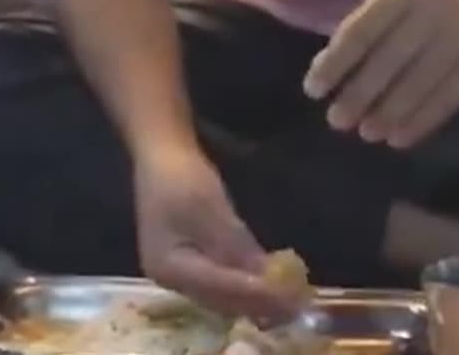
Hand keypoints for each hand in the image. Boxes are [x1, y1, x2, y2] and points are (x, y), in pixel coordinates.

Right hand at [134, 146, 298, 320]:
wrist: (161, 156)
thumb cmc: (182, 178)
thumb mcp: (211, 208)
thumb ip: (237, 245)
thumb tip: (269, 278)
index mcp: (168, 266)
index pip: (219, 287)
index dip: (256, 292)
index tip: (290, 296)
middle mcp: (170, 279)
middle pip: (220, 300)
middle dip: (259, 301)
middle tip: (297, 302)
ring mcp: (177, 276)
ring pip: (223, 297)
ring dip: (255, 298)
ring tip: (290, 297)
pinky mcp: (189, 267)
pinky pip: (221, 285)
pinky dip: (246, 286)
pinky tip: (270, 283)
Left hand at [304, 0, 458, 149]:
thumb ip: (377, 17)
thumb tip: (333, 61)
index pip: (362, 31)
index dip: (335, 63)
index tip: (313, 90)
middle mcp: (437, 7)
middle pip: (389, 59)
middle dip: (359, 94)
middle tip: (336, 121)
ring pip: (420, 82)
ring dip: (390, 113)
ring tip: (367, 133)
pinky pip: (450, 96)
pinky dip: (422, 120)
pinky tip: (401, 137)